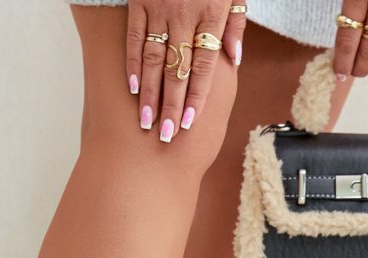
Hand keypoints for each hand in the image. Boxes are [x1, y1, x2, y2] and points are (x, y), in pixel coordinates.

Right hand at [126, 0, 245, 141]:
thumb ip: (235, 23)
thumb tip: (235, 59)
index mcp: (211, 14)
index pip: (204, 65)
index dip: (196, 96)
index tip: (189, 123)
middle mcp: (184, 15)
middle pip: (177, 69)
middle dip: (171, 105)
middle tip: (166, 135)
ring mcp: (159, 8)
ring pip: (153, 59)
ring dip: (150, 93)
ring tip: (147, 121)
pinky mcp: (139, 1)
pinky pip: (134, 37)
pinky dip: (132, 64)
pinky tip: (132, 89)